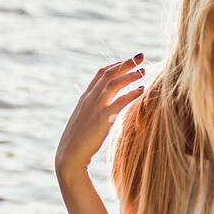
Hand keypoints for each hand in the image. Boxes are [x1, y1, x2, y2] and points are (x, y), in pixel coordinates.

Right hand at [55, 52, 144, 178]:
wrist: (69, 156)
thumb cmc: (79, 142)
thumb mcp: (86, 121)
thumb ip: (96, 112)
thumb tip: (109, 109)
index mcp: (85, 98)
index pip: (101, 74)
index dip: (116, 64)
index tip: (129, 61)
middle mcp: (89, 99)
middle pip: (109, 74)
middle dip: (125, 63)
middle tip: (141, 57)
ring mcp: (95, 108)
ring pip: (113, 84)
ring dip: (130, 76)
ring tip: (143, 72)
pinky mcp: (102, 119)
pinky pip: (119, 102)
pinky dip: (131, 94)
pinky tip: (142, 90)